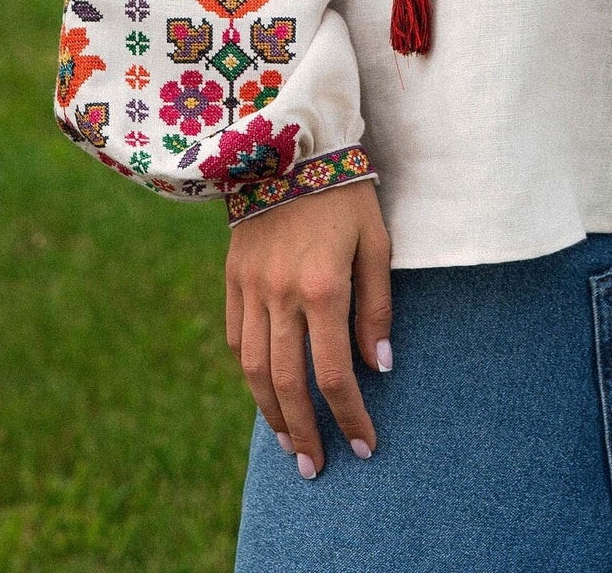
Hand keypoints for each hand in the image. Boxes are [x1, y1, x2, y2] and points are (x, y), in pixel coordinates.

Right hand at [225, 180, 392, 476]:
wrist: (289, 143)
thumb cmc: (345, 192)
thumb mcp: (376, 242)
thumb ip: (377, 306)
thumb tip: (378, 367)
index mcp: (323, 287)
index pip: (334, 375)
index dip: (350, 416)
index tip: (364, 445)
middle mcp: (281, 295)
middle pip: (288, 385)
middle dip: (306, 433)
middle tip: (318, 468)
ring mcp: (251, 288)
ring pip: (255, 371)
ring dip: (273, 415)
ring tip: (291, 445)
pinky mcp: (233, 278)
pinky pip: (238, 340)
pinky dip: (251, 375)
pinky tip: (266, 393)